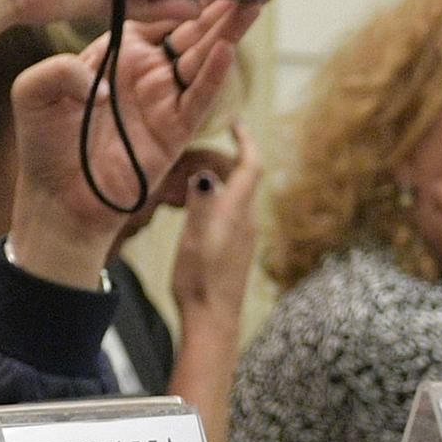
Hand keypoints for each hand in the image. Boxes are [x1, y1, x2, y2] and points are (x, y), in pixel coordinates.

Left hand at [5, 0, 257, 284]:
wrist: (58, 202)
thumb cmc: (45, 150)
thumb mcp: (32, 93)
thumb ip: (55, 69)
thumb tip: (92, 76)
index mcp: (118, 54)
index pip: (156, 16)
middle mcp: (147, 74)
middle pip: (192, 32)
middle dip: (220, 6)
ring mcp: (164, 102)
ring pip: (204, 59)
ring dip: (227, 31)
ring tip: (249, 2)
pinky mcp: (174, 131)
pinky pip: (197, 99)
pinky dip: (213, 76)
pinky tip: (226, 50)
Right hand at [165, 129, 264, 322]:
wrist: (213, 320)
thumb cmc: (201, 281)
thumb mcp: (196, 238)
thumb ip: (201, 204)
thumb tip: (206, 174)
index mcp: (237, 213)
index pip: (251, 167)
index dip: (246, 141)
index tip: (235, 122)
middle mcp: (246, 221)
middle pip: (243, 177)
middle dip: (223, 157)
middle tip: (196, 149)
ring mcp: (243, 236)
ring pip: (235, 194)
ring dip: (217, 178)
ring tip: (190, 172)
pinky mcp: (235, 249)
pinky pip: (229, 212)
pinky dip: (214, 197)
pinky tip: (193, 205)